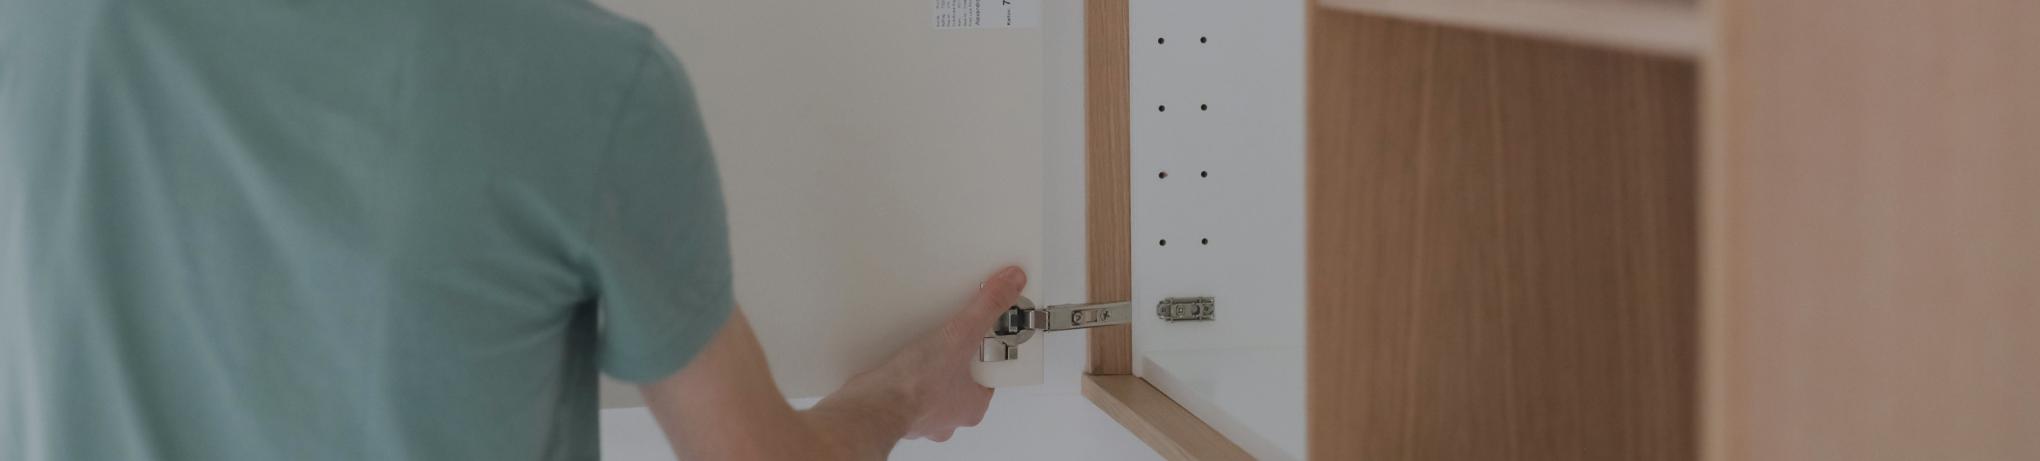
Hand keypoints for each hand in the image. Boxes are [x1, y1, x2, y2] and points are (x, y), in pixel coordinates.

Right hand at [825, 266, 1026, 441]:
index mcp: (972, 406)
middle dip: (955, 362)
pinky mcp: (898, 413)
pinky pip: (906, 393)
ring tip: (922, 350)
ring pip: (934, 390)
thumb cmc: (916, 388)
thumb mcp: (961, 335)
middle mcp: (949, 418)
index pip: (989, 376)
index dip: (986, 354)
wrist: (872, 406)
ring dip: (928, 372)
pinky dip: (903, 379)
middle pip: (962, 382)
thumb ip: (987, 308)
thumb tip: (1010, 286)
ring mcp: (923, 418)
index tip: (979, 336)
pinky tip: (898, 364)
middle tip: (948, 342)